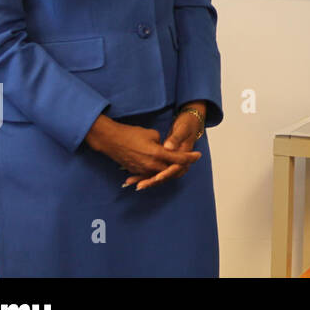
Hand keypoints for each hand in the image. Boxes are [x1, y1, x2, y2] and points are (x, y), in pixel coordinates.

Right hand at [85, 114, 201, 188]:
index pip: (178, 159)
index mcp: (157, 154)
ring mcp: (143, 170)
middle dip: (180, 166)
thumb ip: (162, 143)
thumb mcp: (151, 134)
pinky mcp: (136, 171)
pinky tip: (160, 171)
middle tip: (188, 161)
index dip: (189, 158)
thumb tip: (165, 148)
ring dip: (168, 171)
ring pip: (160, 174)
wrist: (111, 140)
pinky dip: (156, 173)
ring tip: (176, 166)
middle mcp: (151, 165)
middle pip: (171, 170)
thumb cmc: (131, 134)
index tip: (198, 155)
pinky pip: (149, 175)